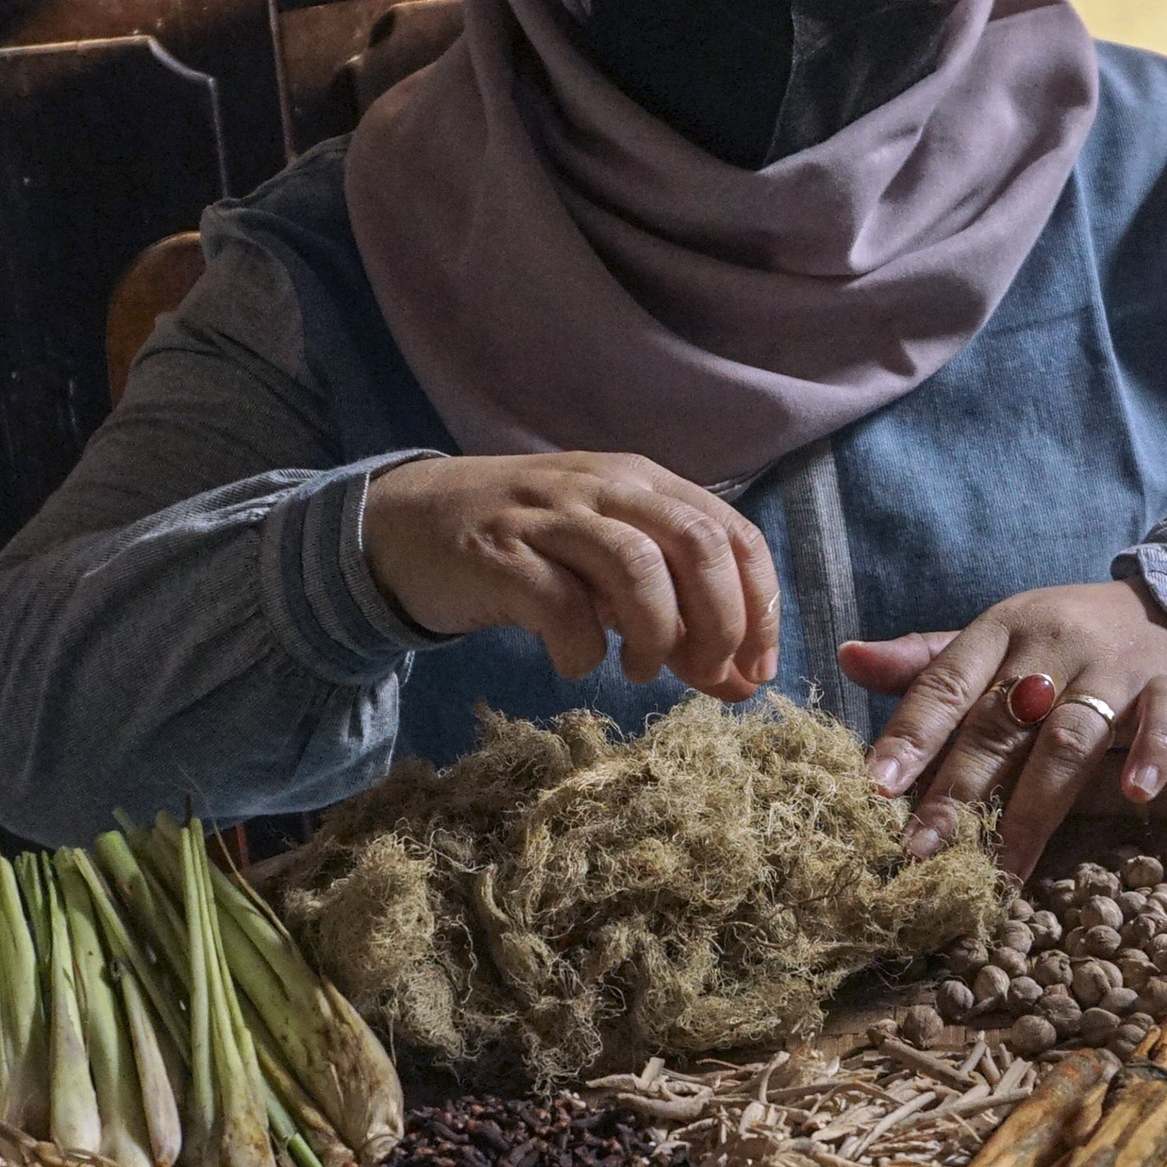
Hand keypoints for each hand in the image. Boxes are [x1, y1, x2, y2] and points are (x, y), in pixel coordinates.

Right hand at [363, 453, 779, 695]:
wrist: (406, 522)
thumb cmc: (526, 548)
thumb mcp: (607, 568)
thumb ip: (676, 615)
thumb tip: (742, 683)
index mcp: (643, 483)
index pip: (733, 535)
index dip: (760, 608)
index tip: (756, 669)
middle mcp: (604, 488)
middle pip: (696, 544)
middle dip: (720, 622)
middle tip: (706, 675)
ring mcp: (550, 516)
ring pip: (636, 566)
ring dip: (656, 633)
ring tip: (641, 671)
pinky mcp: (498, 553)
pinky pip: (560, 603)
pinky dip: (583, 648)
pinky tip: (577, 664)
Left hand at [840, 581, 1166, 878]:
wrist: (1164, 608)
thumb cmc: (1060, 642)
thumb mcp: (995, 642)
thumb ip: (925, 662)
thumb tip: (847, 658)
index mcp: (1000, 630)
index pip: (946, 684)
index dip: (911, 735)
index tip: (876, 788)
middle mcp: (1054, 643)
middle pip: (999, 724)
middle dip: (958, 792)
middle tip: (922, 851)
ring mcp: (1116, 663)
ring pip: (1069, 738)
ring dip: (1033, 807)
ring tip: (1001, 866)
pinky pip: (1162, 721)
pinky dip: (1150, 755)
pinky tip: (1134, 794)